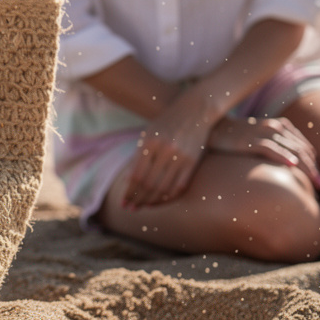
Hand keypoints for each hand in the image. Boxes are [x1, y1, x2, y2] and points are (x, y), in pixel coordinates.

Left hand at [123, 90, 219, 208]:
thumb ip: (139, 156)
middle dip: (138, 199)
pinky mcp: (193, 161)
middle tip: (131, 208)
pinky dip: (169, 196)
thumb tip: (129, 181)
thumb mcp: (149, 134)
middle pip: (148, 184)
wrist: (195, 110)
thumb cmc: (167, 123)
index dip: (129, 191)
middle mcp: (164, 150)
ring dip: (152, 201)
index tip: (123, 202)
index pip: (136, 175)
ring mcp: (180, 156)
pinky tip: (160, 201)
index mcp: (149, 143)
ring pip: (163, 187)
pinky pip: (180, 186)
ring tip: (144, 207)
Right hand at [208, 116, 319, 188]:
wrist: (212, 129)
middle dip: (314, 168)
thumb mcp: (260, 140)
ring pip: (291, 150)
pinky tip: (292, 166)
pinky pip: (270, 149)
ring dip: (306, 167)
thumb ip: (276, 148)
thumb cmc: (238, 139)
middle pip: (302, 150)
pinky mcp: (249, 140)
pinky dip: (283, 156)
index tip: (319, 180)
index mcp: (281, 126)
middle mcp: (275, 127)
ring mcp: (262, 133)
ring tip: (315, 182)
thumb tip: (291, 168)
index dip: (314, 163)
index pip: (304, 146)